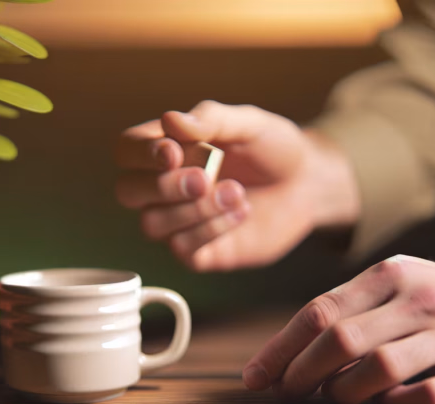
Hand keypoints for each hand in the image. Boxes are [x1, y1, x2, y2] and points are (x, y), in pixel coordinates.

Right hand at [115, 100, 359, 271]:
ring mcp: (179, 222)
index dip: (140, 154)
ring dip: (194, 210)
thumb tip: (170, 120)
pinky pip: (184, 248)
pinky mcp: (200, 252)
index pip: (126, 150)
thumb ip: (211, 120)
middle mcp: (163, 187)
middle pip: (128, 192)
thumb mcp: (249, 123)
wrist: (308, 185)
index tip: (174, 152)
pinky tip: (241, 211)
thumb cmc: (273, 149)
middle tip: (205, 178)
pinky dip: (213, 228)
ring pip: (152, 225)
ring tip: (236, 192)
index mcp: (166, 149)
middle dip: (162, 186)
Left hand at [242, 240, 434, 403]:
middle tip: (289, 394)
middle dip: (302, 373)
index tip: (253, 379)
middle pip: (341, 339)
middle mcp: (421, 300)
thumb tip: (280, 360)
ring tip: (336, 400)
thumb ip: (346, 313)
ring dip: (344, 392)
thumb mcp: (395, 288)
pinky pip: (426, 396)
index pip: (319, 312)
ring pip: (379, 368)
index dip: (280, 350)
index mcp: (391, 275)